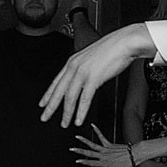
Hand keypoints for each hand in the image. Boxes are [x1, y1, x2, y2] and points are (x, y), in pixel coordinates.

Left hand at [40, 23, 157, 128]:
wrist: (124, 42)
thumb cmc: (112, 49)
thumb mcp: (91, 58)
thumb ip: (84, 68)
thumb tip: (82, 79)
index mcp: (72, 61)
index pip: (56, 81)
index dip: (48, 94)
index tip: (42, 103)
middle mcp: (74, 67)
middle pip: (58, 91)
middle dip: (50, 107)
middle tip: (44, 118)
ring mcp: (82, 73)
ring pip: (70, 97)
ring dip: (66, 113)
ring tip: (65, 123)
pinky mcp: (93, 78)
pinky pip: (84, 99)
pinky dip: (81, 112)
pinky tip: (78, 119)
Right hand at [73, 125, 137, 166]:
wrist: (134, 155)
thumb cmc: (127, 165)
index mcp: (104, 163)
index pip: (91, 163)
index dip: (84, 162)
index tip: (76, 161)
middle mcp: (103, 156)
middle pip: (89, 153)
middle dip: (79, 151)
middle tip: (71, 149)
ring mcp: (106, 149)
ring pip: (93, 144)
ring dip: (84, 140)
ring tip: (77, 136)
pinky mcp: (109, 144)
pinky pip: (102, 136)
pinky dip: (97, 130)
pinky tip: (93, 125)